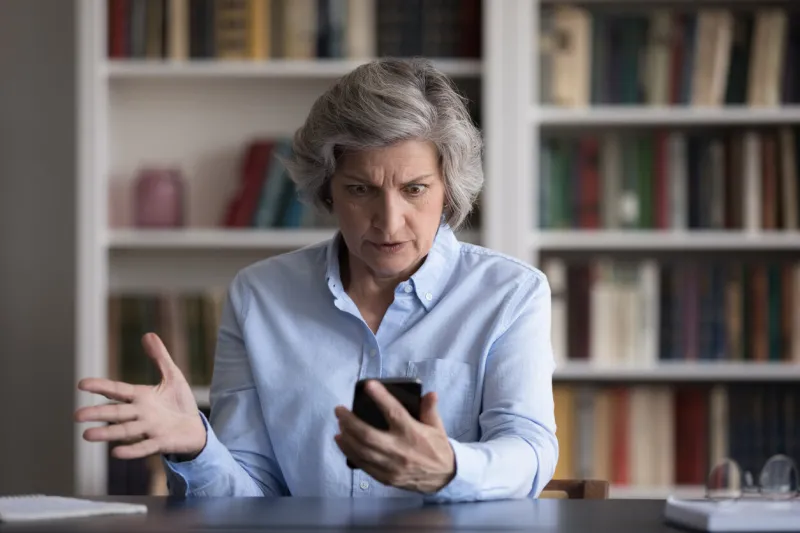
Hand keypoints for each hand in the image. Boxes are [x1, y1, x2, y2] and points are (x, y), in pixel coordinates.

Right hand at [74, 333, 206, 459]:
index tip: (82, 384)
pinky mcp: (161, 442)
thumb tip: (148, 334)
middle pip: (117, 413)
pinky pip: (145, 447)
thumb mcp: (172, 376)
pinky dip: (132, 450)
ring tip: (87, 436)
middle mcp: (141, 414)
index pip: (118, 390)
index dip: (102, 387)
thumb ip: (159, 357)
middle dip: (98, 413)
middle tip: (77, 415)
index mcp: (141, 397)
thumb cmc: (180, 403)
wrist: (195, 428)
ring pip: (125, 431)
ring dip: (107, 433)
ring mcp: (150, 429)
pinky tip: (116, 452)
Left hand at [334, 380, 455, 493]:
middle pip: (368, 435)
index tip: (368, 385)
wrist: (443, 478)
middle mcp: (400, 450)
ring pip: (361, 451)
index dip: (380, 397)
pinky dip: (349, 452)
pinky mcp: (385, 478)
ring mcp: (391, 466)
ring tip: (339, 424)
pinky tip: (342, 441)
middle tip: (339, 410)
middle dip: (350, 421)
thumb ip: (430, 409)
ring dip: (346, 436)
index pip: (394, 412)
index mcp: (413, 433)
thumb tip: (430, 393)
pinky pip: (362, 464)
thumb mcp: (437, 426)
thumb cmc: (437, 447)